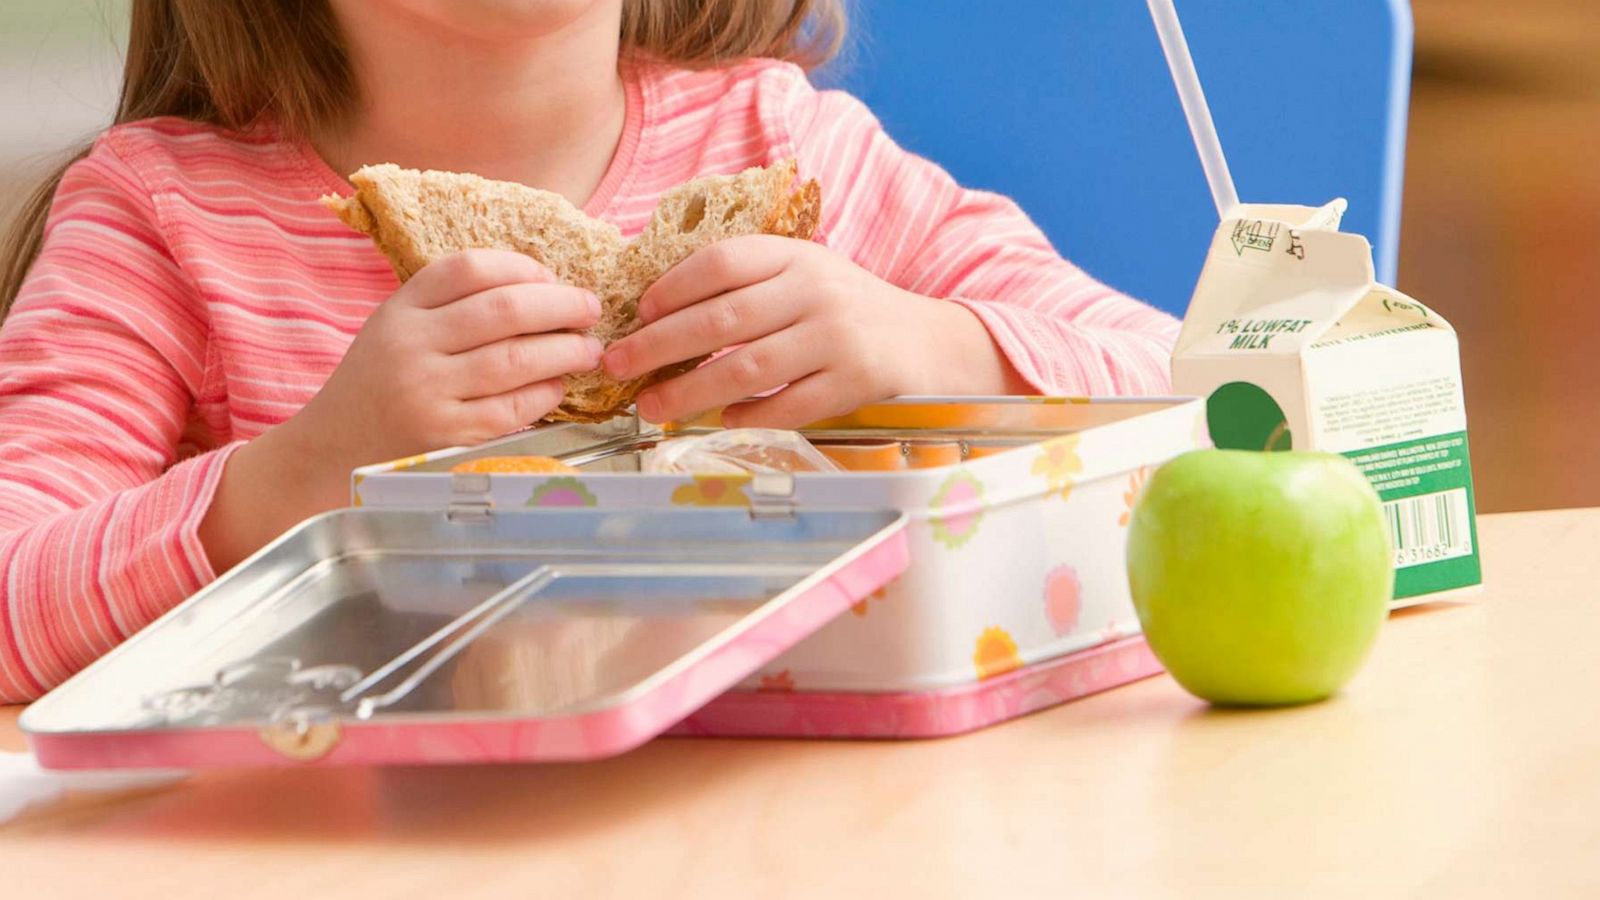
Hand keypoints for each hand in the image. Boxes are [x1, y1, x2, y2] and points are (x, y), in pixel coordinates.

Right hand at [297, 249, 601, 468]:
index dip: (521, 267)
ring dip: (564, 351)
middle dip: (560, 305)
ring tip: (589, 349)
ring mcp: (427, 393)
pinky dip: (544, 394)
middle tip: (590, 308)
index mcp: (400, 310)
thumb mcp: (395, 327)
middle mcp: (411, 346)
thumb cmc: (377, 384)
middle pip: (503, 310)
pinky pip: (511, 409)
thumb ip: (449, 306)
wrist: (330, 450)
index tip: (551, 277)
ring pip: (514, 359)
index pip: (469, 269)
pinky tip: (558, 386)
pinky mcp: (445, 436)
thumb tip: (540, 290)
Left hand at [601, 236, 1025, 427]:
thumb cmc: (849, 311)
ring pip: (747, 368)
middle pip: (722, 319)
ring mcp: (837, 338)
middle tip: (616, 364)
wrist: (931, 343)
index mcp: (798, 255)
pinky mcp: (855, 383)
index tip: (639, 312)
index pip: (723, 262)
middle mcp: (816, 291)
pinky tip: (722, 419)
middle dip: (659, 345)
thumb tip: (659, 312)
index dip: (673, 286)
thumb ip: (750, 284)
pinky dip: (749, 414)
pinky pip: (788, 405)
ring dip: (691, 390)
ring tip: (653, 405)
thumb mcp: (806, 276)